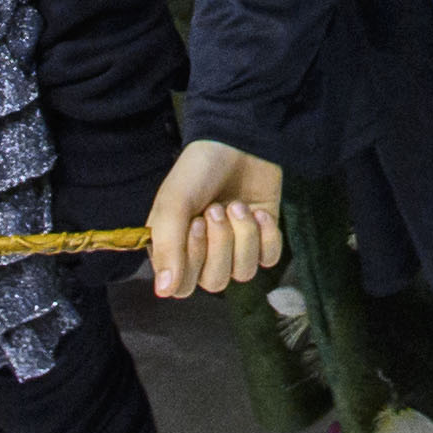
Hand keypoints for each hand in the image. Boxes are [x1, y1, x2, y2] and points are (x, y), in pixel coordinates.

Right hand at [143, 140, 285, 301]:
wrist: (238, 141)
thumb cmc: (199, 171)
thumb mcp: (173, 202)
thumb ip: (166, 246)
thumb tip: (163, 292)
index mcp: (175, 248)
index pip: (182, 286)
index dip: (192, 261)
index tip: (195, 223)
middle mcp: (204, 254)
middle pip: (215, 282)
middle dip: (220, 243)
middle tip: (217, 208)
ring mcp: (236, 248)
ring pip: (243, 273)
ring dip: (243, 236)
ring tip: (237, 205)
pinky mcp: (263, 239)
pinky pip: (269, 259)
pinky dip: (267, 236)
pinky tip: (259, 212)